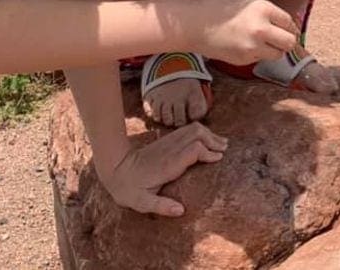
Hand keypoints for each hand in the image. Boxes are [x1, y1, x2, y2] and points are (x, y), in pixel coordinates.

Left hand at [102, 122, 227, 216]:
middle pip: (197, 134)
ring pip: (193, 129)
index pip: (193, 149)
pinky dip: (200, 133)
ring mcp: (168, 143)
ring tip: (220, 144)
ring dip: (208, 134)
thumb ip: (161, 206)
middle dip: (213, 139)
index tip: (219, 159)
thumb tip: (182, 211)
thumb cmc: (128, 188)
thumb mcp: (141, 203)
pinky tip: (206, 141)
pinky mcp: (166, 141)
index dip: (208, 152)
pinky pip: (187, 131)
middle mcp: (170, 150)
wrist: (114, 167)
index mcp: (167, 164)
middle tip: (225, 149)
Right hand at [192, 0, 298, 65]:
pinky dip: (256, 55)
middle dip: (285, 41)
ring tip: (260, 44)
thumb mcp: (244, 2)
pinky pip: (259, 59)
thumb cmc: (213, 7)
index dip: (286, 26)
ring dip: (273, 50)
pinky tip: (242, 46)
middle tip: (277, 39)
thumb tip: (278, 24)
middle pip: (290, 41)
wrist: (190, 23)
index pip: (289, 21)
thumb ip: (263, 12)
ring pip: (278, 54)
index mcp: (263, 8)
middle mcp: (262, 27)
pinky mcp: (243, 59)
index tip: (283, 28)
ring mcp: (253, 46)